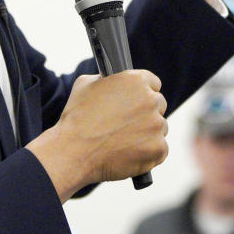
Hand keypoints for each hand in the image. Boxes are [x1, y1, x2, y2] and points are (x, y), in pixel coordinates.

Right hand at [26, 71, 167, 200]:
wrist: (73, 151)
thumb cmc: (76, 118)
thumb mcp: (86, 85)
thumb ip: (105, 79)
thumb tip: (111, 81)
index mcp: (136, 80)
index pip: (153, 83)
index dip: (143, 93)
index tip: (136, 103)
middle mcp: (151, 100)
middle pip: (159, 106)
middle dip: (146, 114)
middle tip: (128, 125)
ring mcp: (156, 125)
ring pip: (160, 128)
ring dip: (148, 134)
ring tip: (125, 142)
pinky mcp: (158, 149)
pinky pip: (160, 150)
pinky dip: (148, 154)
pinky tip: (130, 154)